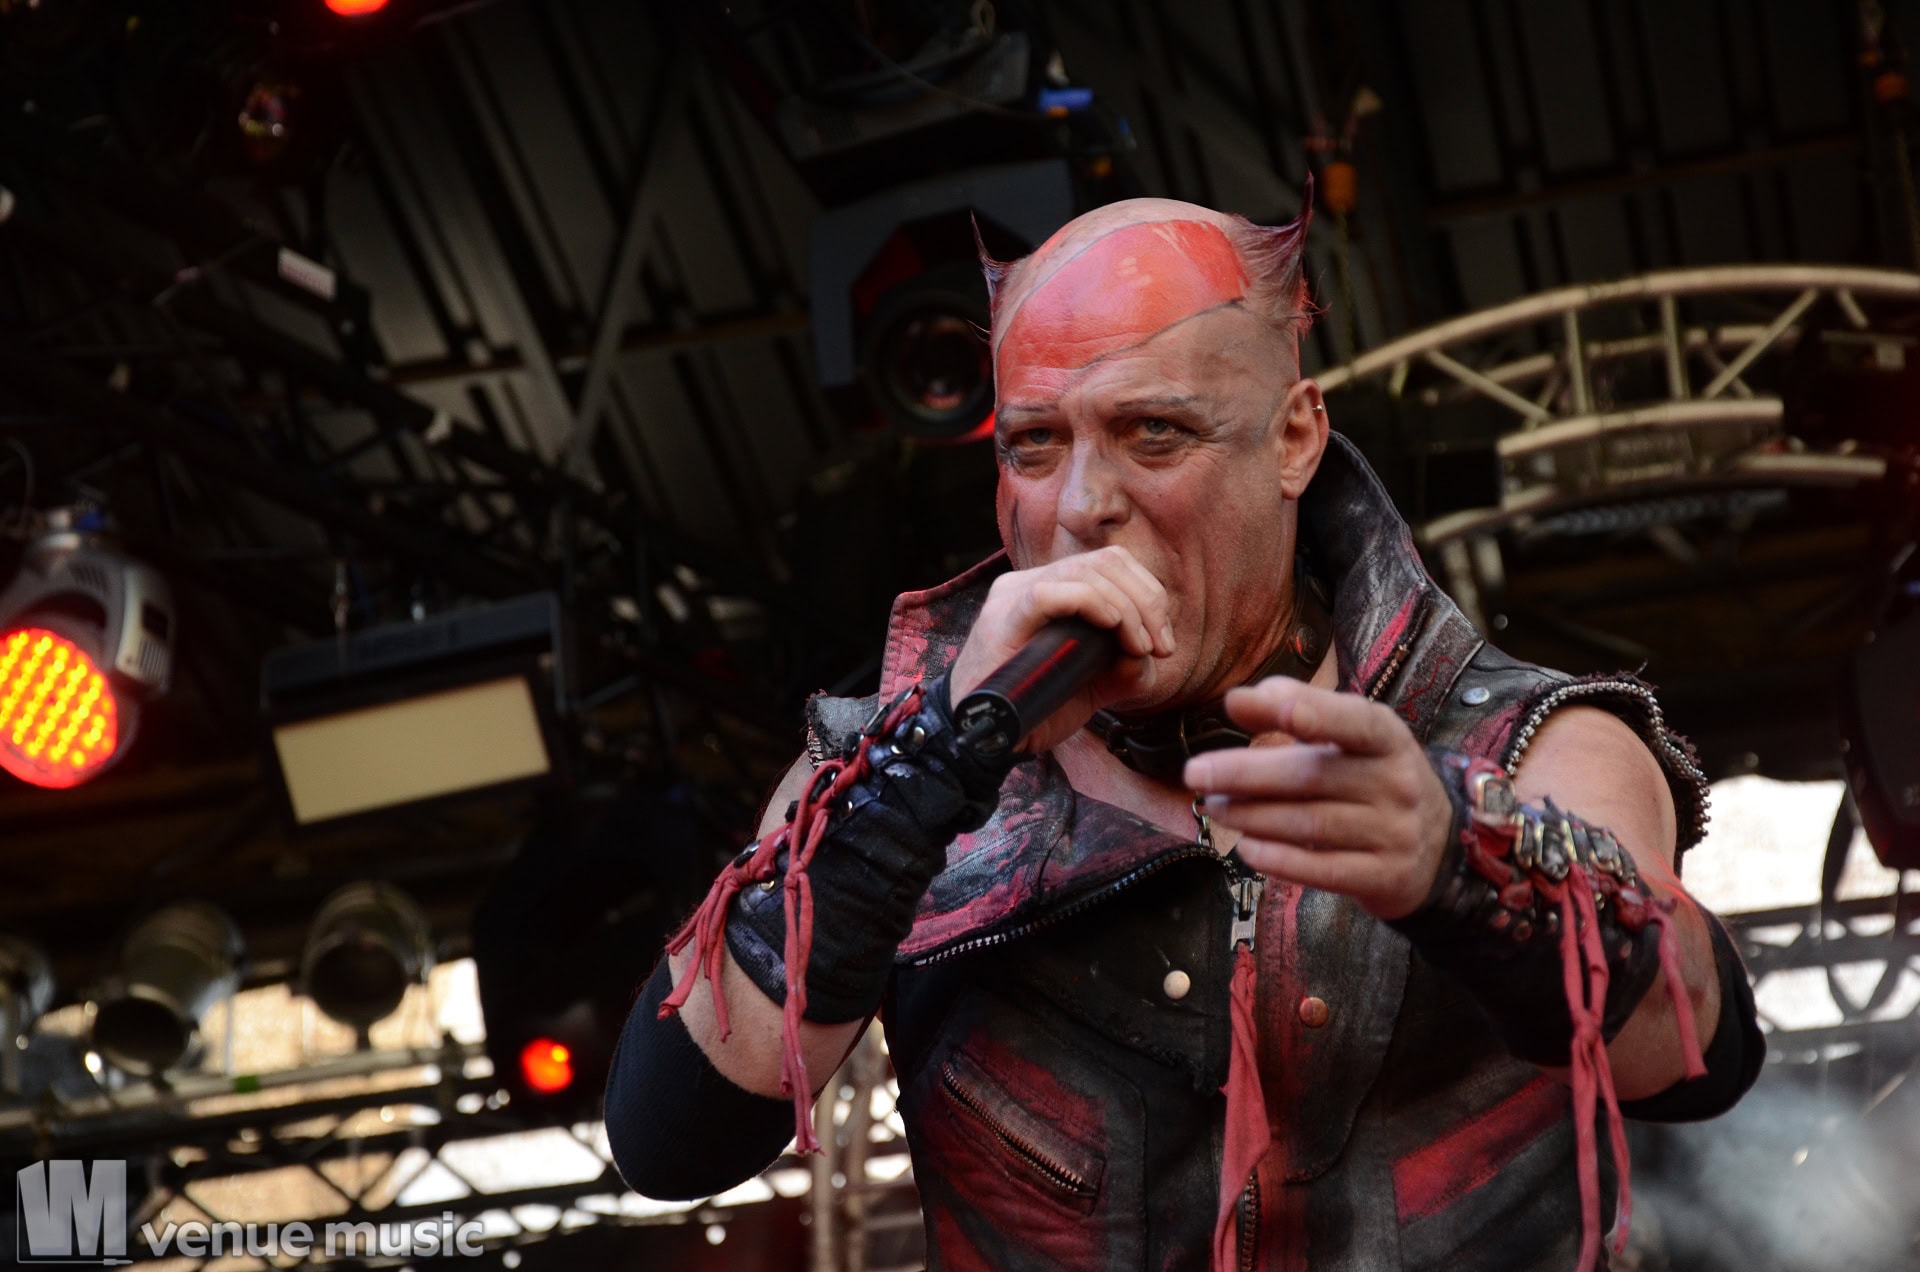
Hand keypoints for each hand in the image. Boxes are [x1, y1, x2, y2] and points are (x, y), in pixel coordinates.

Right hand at [948, 546, 1174, 753]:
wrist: (988, 738)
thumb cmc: (1036, 707)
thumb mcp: (1095, 686)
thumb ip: (1125, 669)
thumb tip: (1149, 653)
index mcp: (1055, 589)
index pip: (1111, 564)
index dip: (1150, 594)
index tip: (1164, 643)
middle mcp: (1032, 583)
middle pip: (1106, 561)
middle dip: (1148, 601)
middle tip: (1160, 646)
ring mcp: (1014, 595)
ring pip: (1085, 571)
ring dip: (1128, 608)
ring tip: (1139, 646)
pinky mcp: (1003, 618)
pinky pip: (1049, 593)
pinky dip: (1091, 604)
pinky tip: (1112, 627)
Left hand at [1182, 677, 1453, 919]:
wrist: (1439, 848)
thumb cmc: (1374, 779)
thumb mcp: (1349, 740)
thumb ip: (1294, 712)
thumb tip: (1238, 700)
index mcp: (1388, 738)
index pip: (1353, 721)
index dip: (1311, 711)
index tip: (1259, 702)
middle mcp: (1398, 783)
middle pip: (1313, 776)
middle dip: (1247, 774)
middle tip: (1195, 773)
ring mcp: (1395, 833)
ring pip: (1312, 824)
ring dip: (1253, 816)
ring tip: (1214, 807)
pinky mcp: (1386, 876)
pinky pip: (1325, 870)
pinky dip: (1280, 860)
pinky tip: (1246, 849)